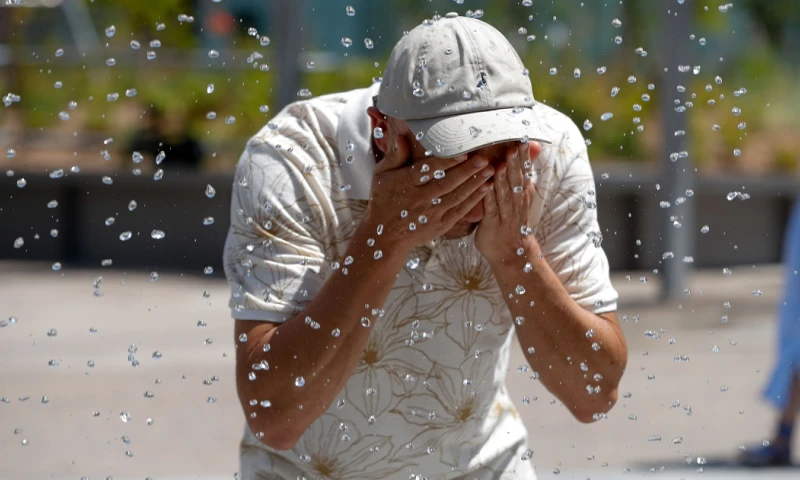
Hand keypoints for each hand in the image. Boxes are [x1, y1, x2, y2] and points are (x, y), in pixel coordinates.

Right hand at [366, 133, 494, 252]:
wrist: (385, 236)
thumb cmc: (383, 200)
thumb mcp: (382, 175)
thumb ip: (394, 156)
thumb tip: (401, 136)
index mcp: (405, 184)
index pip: (428, 170)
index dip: (446, 162)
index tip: (462, 153)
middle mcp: (419, 199)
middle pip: (446, 183)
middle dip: (467, 171)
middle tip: (484, 159)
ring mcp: (431, 214)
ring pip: (456, 196)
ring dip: (474, 183)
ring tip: (490, 170)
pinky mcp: (440, 225)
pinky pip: (459, 210)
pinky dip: (473, 200)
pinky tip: (485, 188)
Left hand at [475, 141, 542, 263]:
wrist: (512, 252)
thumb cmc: (510, 219)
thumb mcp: (519, 195)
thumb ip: (520, 174)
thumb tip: (531, 150)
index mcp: (522, 193)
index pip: (524, 171)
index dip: (524, 156)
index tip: (522, 139)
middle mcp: (517, 202)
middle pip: (517, 180)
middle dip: (515, 164)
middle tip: (514, 147)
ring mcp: (506, 214)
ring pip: (506, 194)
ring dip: (503, 179)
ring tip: (501, 164)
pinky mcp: (492, 225)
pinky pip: (491, 210)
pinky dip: (489, 198)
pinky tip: (486, 187)